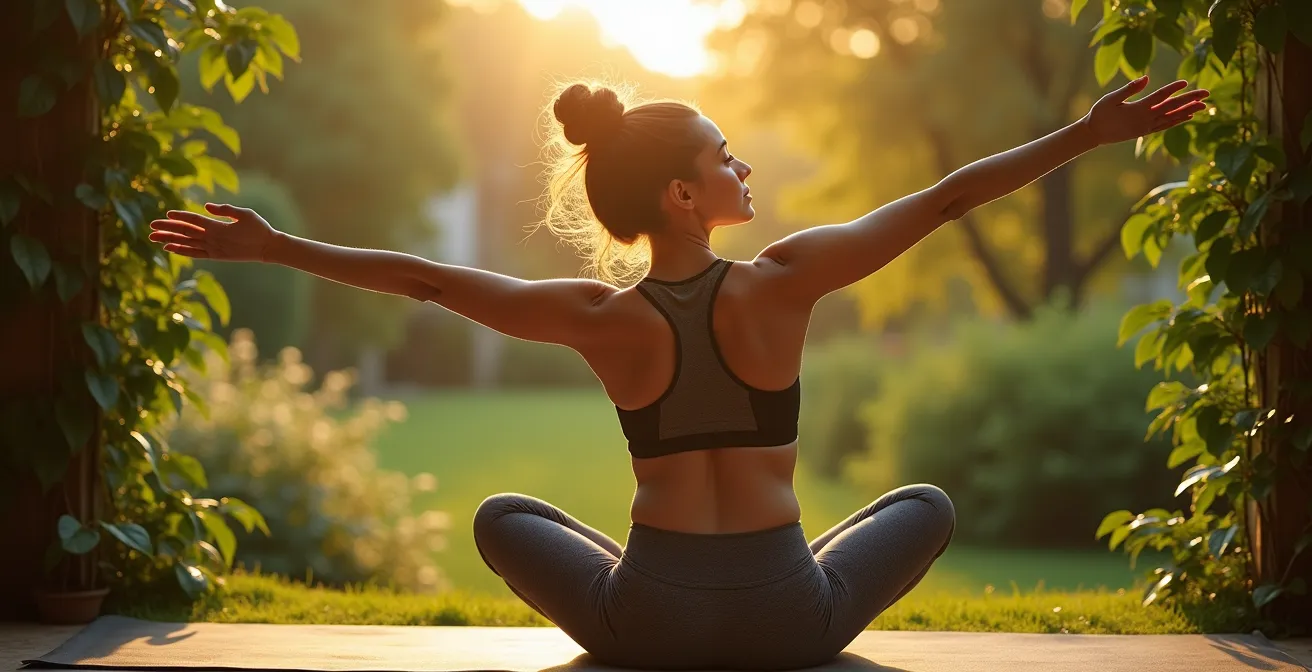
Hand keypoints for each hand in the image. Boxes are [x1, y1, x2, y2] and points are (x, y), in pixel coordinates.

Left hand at [148, 203, 281, 262]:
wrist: (268, 248)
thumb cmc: (259, 228)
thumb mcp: (246, 214)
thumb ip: (225, 209)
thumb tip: (206, 206)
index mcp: (219, 228)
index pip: (194, 221)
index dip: (180, 216)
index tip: (167, 213)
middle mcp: (213, 240)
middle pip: (186, 232)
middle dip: (167, 228)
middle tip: (151, 225)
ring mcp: (213, 249)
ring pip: (186, 243)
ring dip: (169, 240)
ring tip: (154, 237)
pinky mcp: (216, 256)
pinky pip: (194, 254)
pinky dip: (181, 251)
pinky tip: (170, 248)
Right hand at [1082, 76, 1209, 145]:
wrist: (1093, 134)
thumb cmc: (1100, 113)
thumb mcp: (1111, 98)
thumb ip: (1129, 88)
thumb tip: (1146, 77)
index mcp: (1137, 109)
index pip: (1159, 97)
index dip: (1173, 89)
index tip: (1185, 82)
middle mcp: (1145, 119)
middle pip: (1171, 107)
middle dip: (1189, 100)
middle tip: (1206, 93)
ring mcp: (1146, 127)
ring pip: (1172, 117)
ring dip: (1188, 110)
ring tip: (1204, 105)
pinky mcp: (1145, 131)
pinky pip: (1165, 126)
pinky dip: (1177, 120)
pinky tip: (1188, 116)